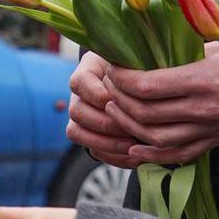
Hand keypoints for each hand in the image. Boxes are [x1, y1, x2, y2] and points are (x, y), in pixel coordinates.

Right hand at [66, 52, 139, 167]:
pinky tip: (134, 156)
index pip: (79, 82)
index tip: (118, 101)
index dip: (96, 94)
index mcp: (88, 71)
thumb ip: (136, 70)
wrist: (141, 84)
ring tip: (131, 144)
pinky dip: (113, 156)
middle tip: (130, 127)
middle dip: (105, 123)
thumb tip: (143, 85)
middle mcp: (79, 95)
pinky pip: (92, 151)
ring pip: (76, 132)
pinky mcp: (91, 137)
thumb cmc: (141, 69)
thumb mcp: (138, 62)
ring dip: (106, 142)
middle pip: (76, 111)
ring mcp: (81, 117)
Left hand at [102, 40, 218, 164]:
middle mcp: (203, 109)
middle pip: (146, 113)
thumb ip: (182, 48)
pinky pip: (177, 155)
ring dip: (129, 126)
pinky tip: (134, 148)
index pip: (147, 86)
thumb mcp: (216, 45)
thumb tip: (146, 40)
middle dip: (118, 100)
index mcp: (202, 79)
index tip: (112, 67)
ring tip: (114, 110)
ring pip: (157, 138)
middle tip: (108, 86)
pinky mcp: (213, 142)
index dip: (121, 78)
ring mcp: (208, 129)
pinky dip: (152, 155)